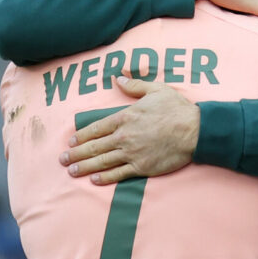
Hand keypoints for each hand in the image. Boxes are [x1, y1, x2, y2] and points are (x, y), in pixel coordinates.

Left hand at [60, 77, 198, 183]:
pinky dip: (104, 177)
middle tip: (62, 160)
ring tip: (71, 171)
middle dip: (76, 154)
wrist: (195, 130)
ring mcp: (132, 153)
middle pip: (94, 147)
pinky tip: (94, 179)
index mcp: (125, 117)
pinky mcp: (142, 167)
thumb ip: (134, 85)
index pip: (96, 128)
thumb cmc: (176, 109)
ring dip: (84, 167)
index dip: (82, 136)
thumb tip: (118, 79)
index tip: (71, 141)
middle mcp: (124, 136)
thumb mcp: (156, 89)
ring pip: (102, 162)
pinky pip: (119, 174)